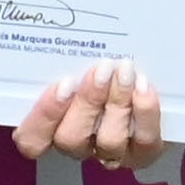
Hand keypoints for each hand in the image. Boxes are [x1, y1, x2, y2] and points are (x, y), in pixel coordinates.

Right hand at [12, 58, 164, 170]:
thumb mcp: (78, 63)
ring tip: (125, 72)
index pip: (32, 139)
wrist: (152, 86)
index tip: (63, 84)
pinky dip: (145, 113)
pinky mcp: (143, 153)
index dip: (44, 117)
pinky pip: (144, 141)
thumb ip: (67, 60)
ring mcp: (111, 152)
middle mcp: (79, 143)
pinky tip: (143, 87)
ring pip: (108, 142)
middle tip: (102, 69)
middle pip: (70, 139)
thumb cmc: (104, 68)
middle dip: (87, 102)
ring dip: (116, 103)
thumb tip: (57, 30)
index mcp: (53, 125)